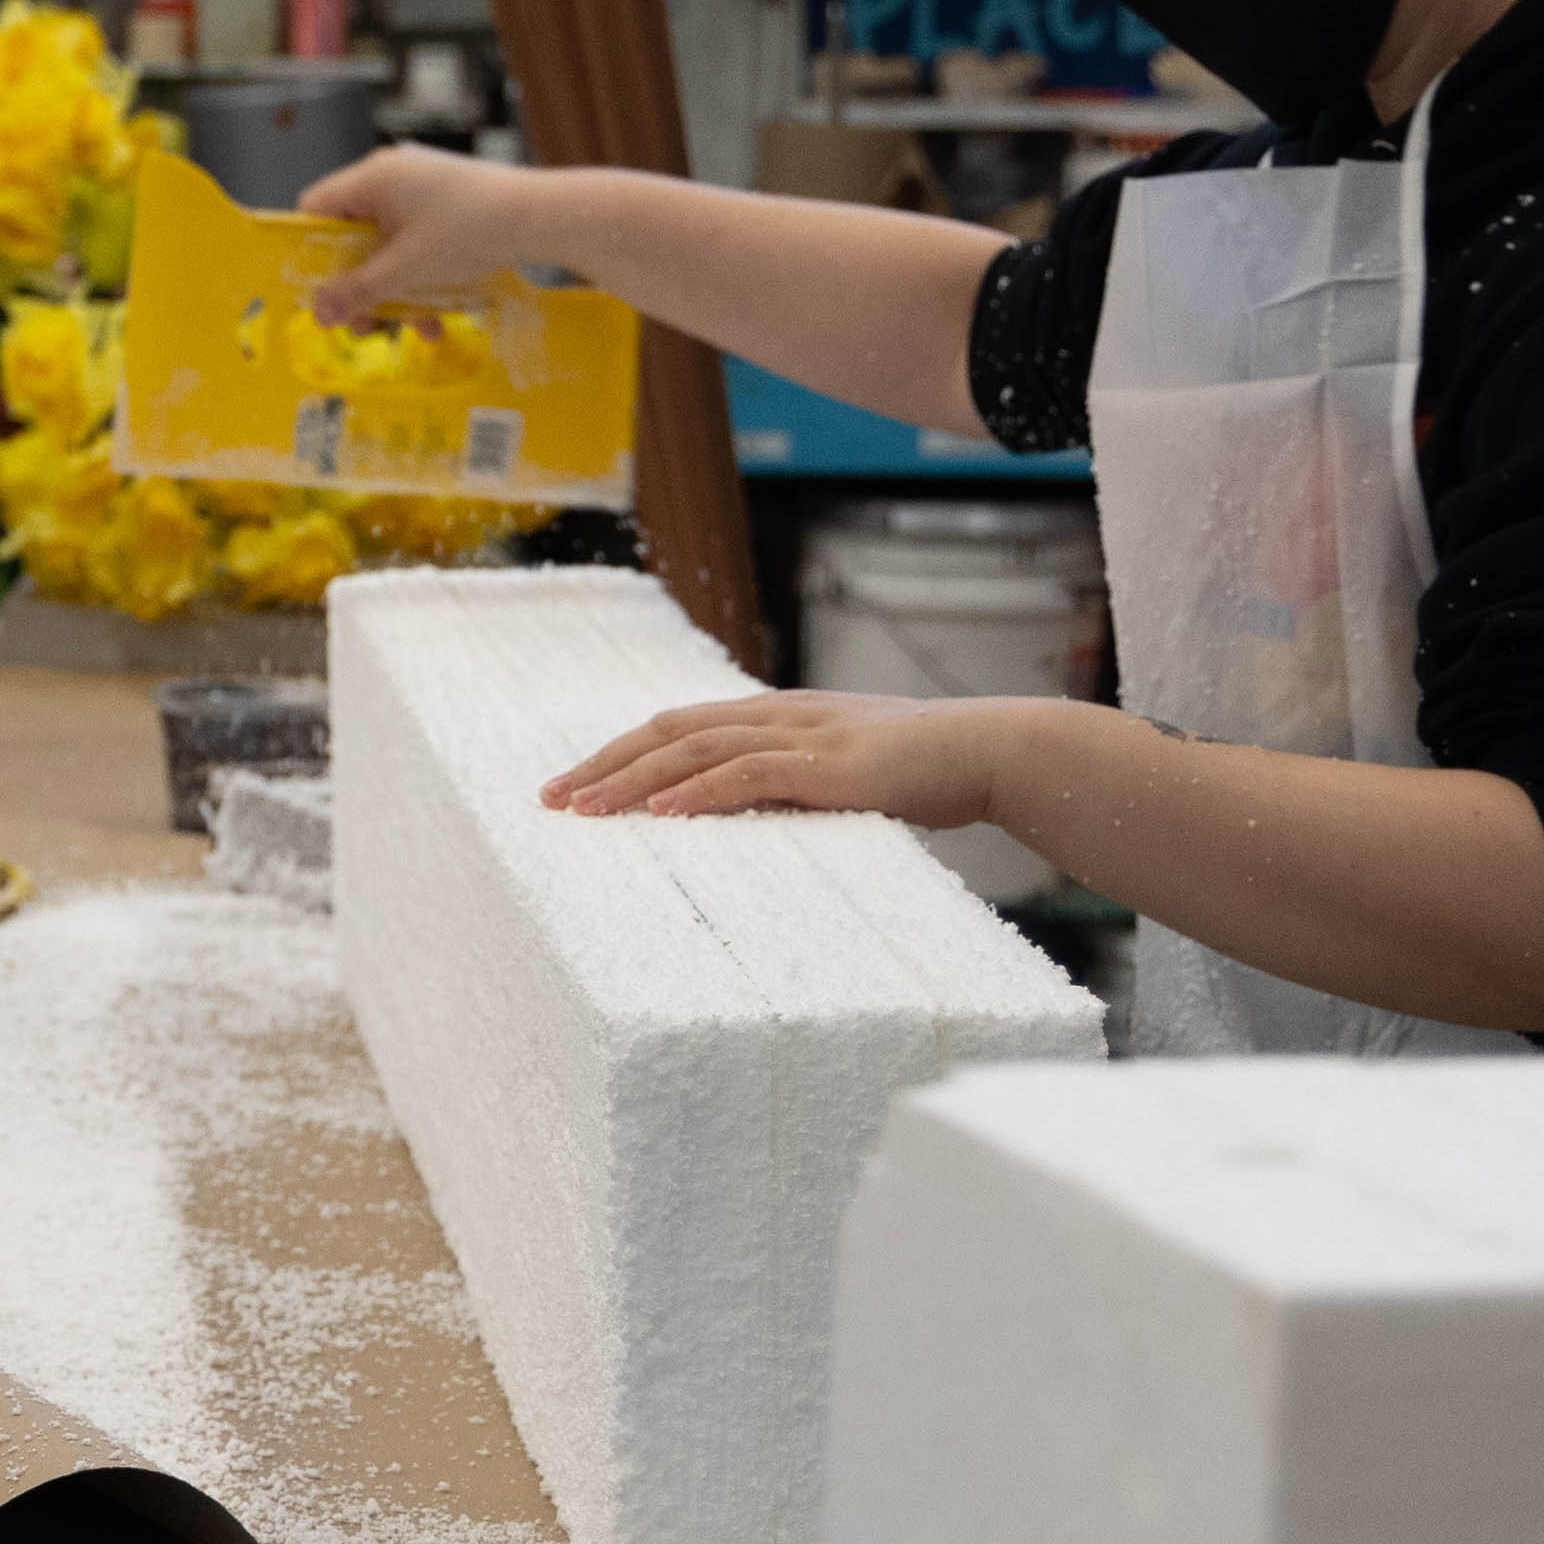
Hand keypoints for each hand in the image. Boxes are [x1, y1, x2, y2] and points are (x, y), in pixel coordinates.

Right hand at [295, 142, 547, 324]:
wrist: (543, 217)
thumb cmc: (470, 232)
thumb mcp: (407, 270)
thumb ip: (358, 291)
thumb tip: (318, 313)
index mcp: (373, 178)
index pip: (316, 208)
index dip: (310, 252)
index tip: (320, 290)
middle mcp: (394, 176)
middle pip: (352, 234)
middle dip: (358, 284)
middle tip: (363, 324)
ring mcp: (423, 188)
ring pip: (387, 245)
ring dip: (393, 288)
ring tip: (409, 325)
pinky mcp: (448, 204)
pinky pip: (416, 242)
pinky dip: (420, 277)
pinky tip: (438, 315)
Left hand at [545, 690, 1082, 830]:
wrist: (993, 752)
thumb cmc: (926, 773)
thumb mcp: (844, 781)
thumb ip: (795, 794)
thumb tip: (750, 826)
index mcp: (777, 717)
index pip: (680, 729)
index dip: (624, 754)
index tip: (576, 786)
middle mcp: (779, 716)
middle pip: (669, 732)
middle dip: (605, 764)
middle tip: (551, 799)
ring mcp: (803, 736)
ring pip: (695, 750)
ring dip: (633, 780)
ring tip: (585, 810)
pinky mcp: (829, 766)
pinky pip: (748, 776)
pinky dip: (698, 794)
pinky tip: (660, 814)